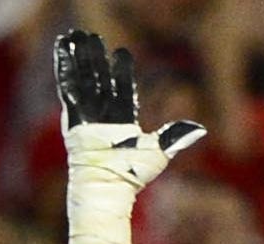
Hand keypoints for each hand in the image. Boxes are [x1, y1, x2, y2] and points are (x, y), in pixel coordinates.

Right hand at [55, 28, 206, 227]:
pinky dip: (65, 70)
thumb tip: (201, 129)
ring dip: (79, 58)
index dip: (121, 71)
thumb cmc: (132, 175)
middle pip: (99, 79)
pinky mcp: (73, 119)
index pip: (123, 89)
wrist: (107, 187)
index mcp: (123, 122)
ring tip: (75, 37)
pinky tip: (63, 50)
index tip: (120, 53)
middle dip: (96, 59)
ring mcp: (87, 117)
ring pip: (83, 79)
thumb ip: (175, 136)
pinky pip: (68, 89)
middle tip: (92, 37)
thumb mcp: (159, 152)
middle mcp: (104, 117)